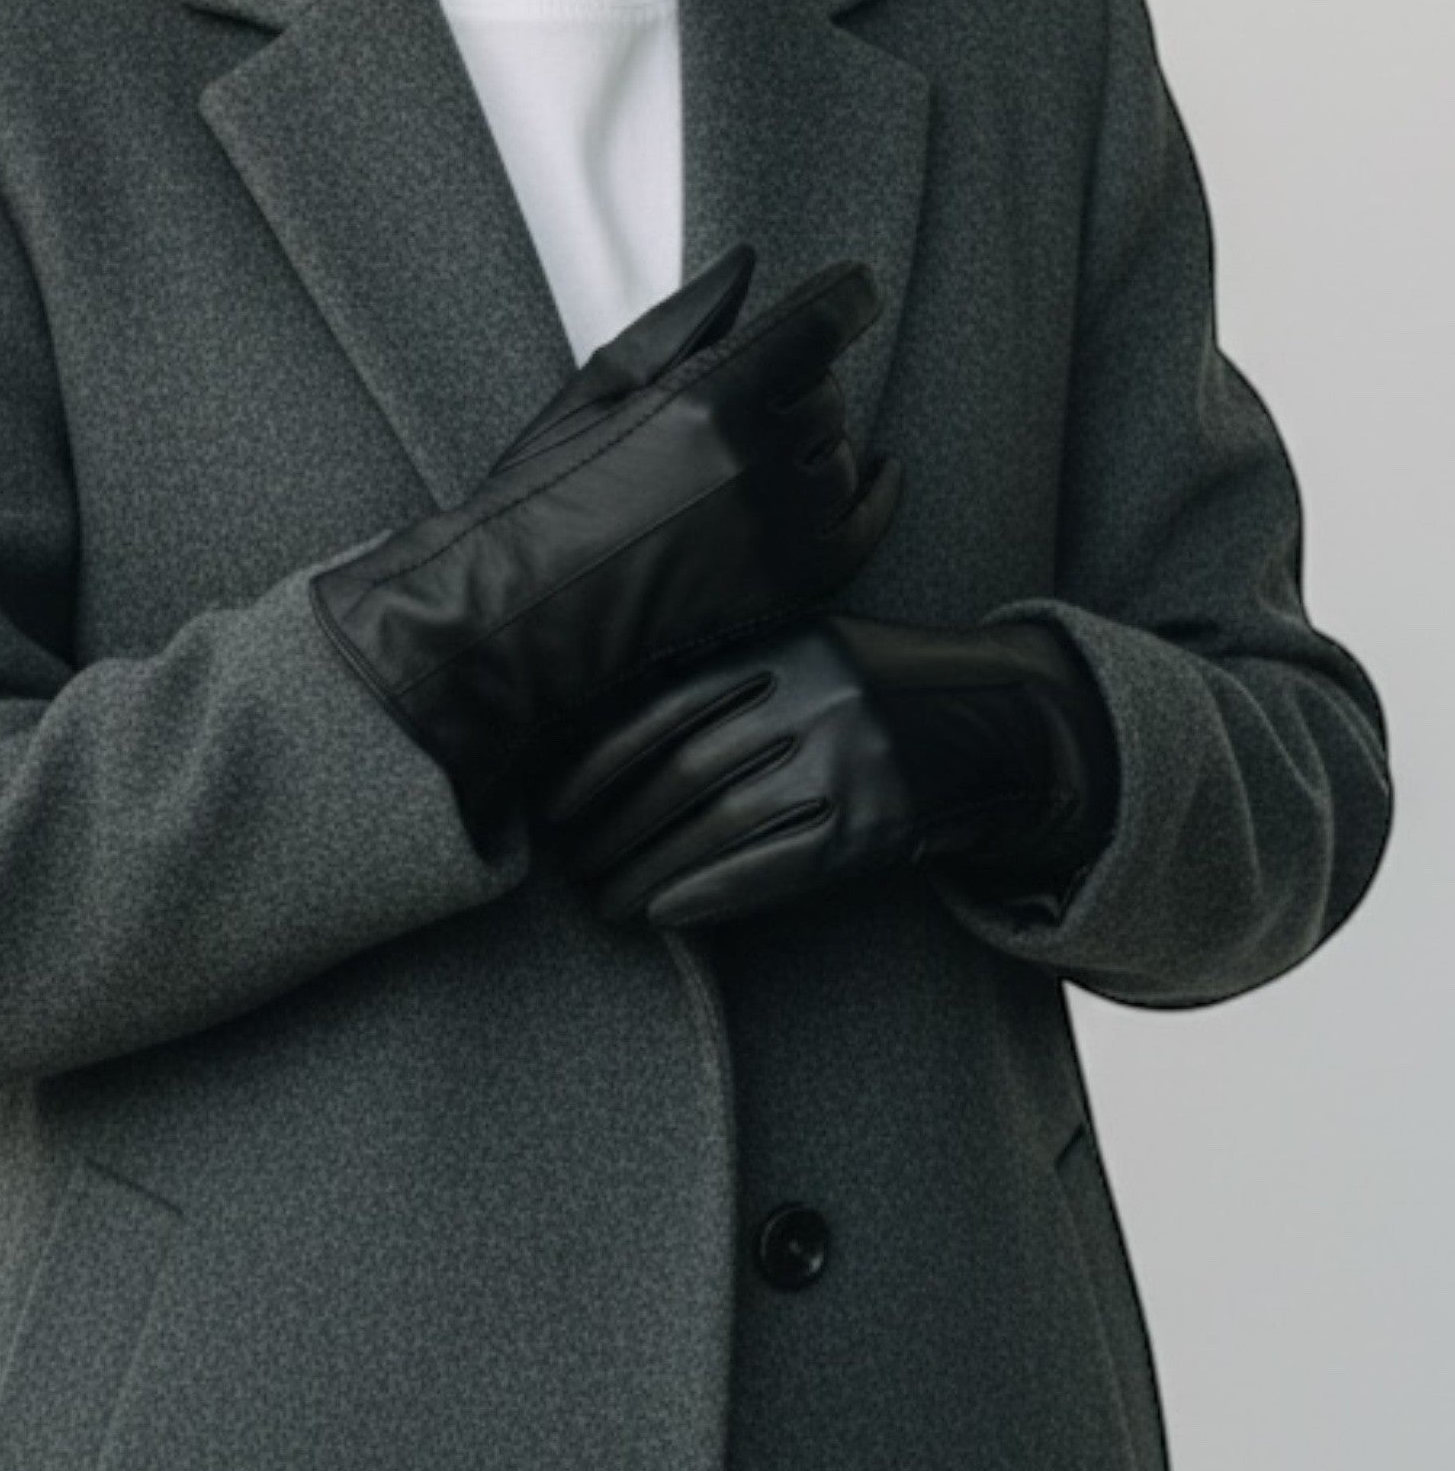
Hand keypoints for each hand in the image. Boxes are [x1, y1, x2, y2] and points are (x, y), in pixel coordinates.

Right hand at [307, 242, 902, 852]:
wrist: (522, 617)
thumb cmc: (540, 500)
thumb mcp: (596, 390)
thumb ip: (683, 323)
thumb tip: (745, 265)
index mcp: (708, 401)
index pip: (818, 324)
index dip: (844, 299)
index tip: (854, 289)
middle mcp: (758, 464)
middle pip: (826, 392)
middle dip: (796, 386)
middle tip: (745, 404)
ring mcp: (780, 531)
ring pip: (841, 456)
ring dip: (813, 446)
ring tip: (752, 462)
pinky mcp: (791, 588)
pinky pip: (864, 526)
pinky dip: (871, 495)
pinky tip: (875, 474)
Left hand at [533, 612, 1119, 928]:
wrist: (1002, 724)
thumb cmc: (882, 689)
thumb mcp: (812, 649)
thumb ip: (731, 672)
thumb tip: (614, 736)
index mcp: (788, 644)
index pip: (664, 706)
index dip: (596, 760)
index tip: (553, 804)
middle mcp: (814, 696)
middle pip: (683, 773)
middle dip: (613, 826)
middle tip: (571, 863)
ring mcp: (849, 760)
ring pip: (720, 826)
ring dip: (647, 871)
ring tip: (603, 900)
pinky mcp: (875, 823)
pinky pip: (774, 867)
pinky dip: (709, 892)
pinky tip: (663, 911)